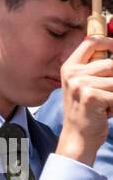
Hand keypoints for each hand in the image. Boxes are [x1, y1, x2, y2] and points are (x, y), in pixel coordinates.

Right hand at [56, 36, 112, 166]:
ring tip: (107, 105)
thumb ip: (96, 70)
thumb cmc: (86, 112)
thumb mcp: (85, 86)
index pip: (91, 43)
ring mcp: (81, 83)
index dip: (108, 41)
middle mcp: (73, 72)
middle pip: (110, 64)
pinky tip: (106, 112)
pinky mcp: (91, 95)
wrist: (77, 138)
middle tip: (109, 94)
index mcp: (70, 67)